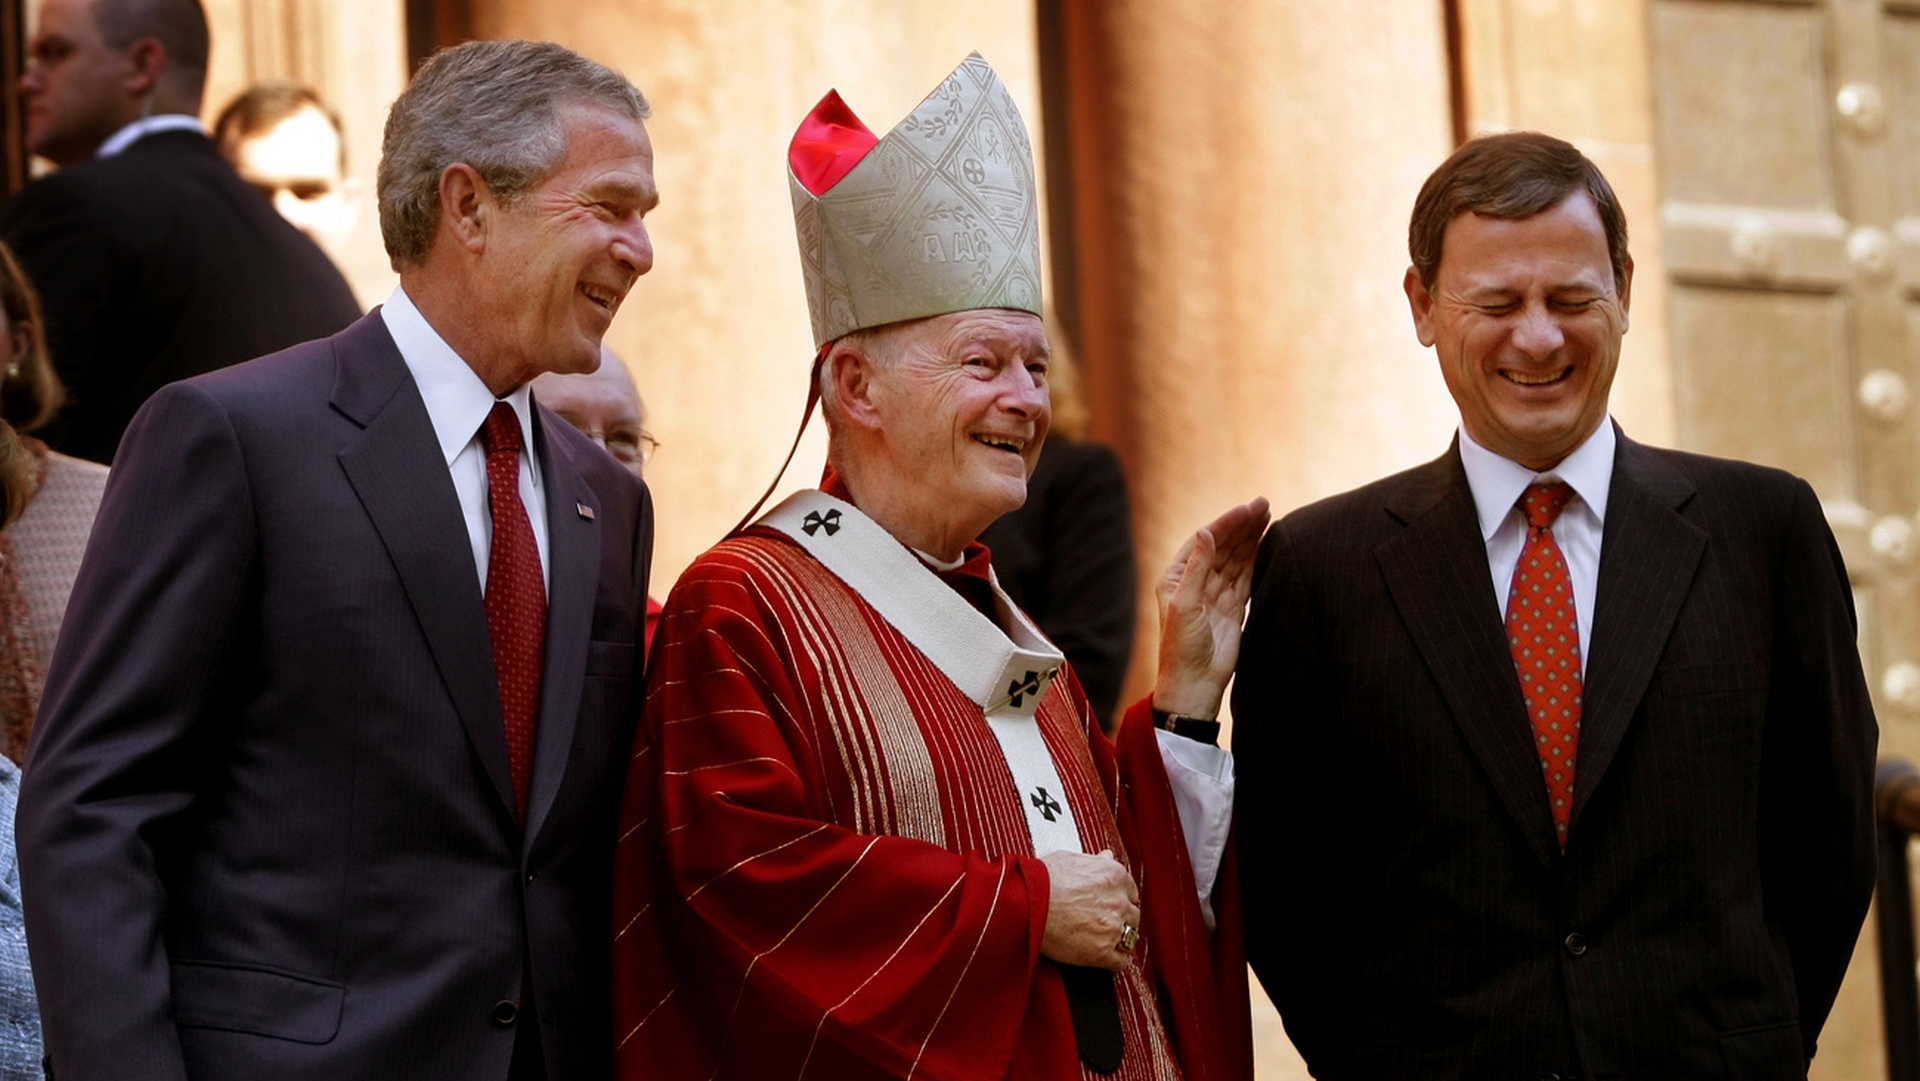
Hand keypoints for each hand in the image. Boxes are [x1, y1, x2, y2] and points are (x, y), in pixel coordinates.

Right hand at [1040, 849, 1140, 969]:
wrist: (1025, 904)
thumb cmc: (1040, 880)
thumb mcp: (1069, 859)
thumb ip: (1094, 861)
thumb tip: (1106, 857)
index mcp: (1114, 875)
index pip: (1131, 892)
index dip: (1120, 899)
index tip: (1111, 905)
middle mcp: (1118, 901)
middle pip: (1133, 915)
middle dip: (1121, 919)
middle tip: (1105, 923)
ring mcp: (1112, 927)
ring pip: (1130, 937)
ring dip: (1120, 939)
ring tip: (1105, 940)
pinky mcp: (1102, 952)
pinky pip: (1121, 961)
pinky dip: (1116, 961)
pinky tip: (1107, 957)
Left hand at [1152, 497, 1271, 717]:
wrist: (1195, 682)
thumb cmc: (1182, 647)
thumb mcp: (1185, 603)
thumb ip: (1197, 567)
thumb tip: (1206, 532)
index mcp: (1176, 577)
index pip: (1205, 541)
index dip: (1227, 523)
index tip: (1249, 508)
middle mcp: (1196, 582)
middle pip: (1223, 546)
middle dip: (1242, 525)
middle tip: (1265, 505)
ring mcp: (1216, 593)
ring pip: (1236, 559)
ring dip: (1251, 538)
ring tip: (1269, 516)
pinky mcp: (1232, 607)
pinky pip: (1246, 576)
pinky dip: (1256, 559)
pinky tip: (1266, 542)